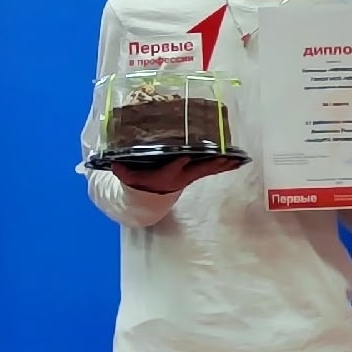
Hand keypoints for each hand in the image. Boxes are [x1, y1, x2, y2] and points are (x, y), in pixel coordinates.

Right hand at [111, 156, 241, 195]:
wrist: (149, 195)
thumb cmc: (139, 180)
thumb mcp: (128, 176)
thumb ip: (122, 170)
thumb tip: (114, 161)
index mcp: (165, 175)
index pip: (172, 168)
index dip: (177, 163)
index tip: (183, 156)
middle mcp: (181, 175)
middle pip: (198, 168)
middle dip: (211, 163)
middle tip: (225, 158)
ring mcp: (190, 174)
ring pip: (208, 168)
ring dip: (223, 163)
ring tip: (238, 158)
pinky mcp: (195, 173)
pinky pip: (212, 168)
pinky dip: (224, 164)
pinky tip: (237, 160)